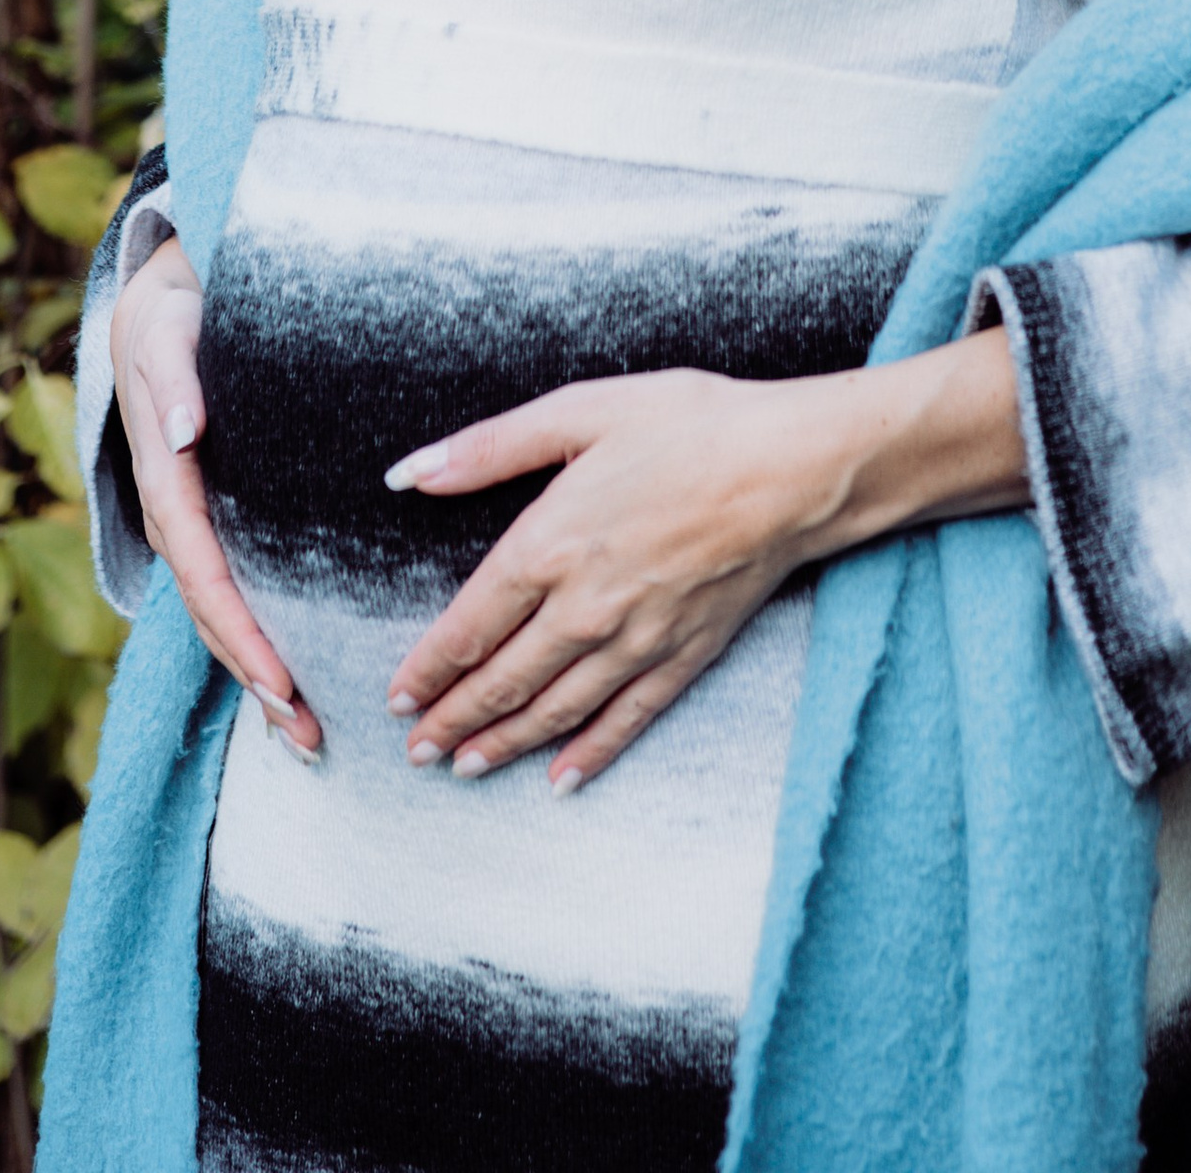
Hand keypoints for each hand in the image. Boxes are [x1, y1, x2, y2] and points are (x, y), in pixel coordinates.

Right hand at [109, 237, 320, 756]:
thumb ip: (175, 380)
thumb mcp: (166, 334)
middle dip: (257, 678)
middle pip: (213, 616)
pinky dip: (260, 645)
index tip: (281, 679)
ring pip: (223, 618)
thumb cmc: (173, 318)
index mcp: (166, 482)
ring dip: (260, 679)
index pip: (204, 572)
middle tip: (309, 736)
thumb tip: (185, 430)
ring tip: (309, 738)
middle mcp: (176, 517)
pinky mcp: (216, 525)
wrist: (159, 308)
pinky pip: (234, 594)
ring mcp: (193, 528)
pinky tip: (298, 688)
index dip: (239, 631)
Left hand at [383, 338, 1022, 792]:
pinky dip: (589, 754)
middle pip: (503, 680)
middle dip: (453, 719)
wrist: (792, 468)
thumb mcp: (580, 411)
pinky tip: (562, 779)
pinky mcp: (684, 657)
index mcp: (550, 543)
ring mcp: (637, 641)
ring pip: (555, 709)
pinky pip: (625, 720)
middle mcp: (584, 607)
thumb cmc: (690, 425)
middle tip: (416, 751)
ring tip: (465, 767)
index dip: (430, 668)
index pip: (471, 625)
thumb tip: (408, 473)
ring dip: (503, 743)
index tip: (398, 696)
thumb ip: (489, 447)